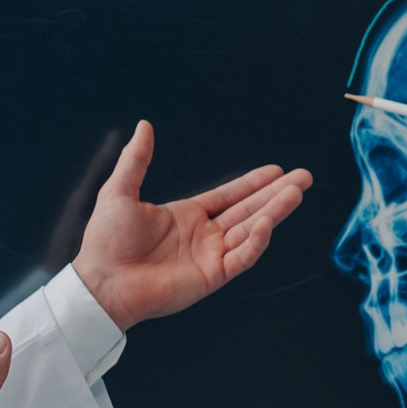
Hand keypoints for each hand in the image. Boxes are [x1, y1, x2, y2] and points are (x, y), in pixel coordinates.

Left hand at [71, 121, 312, 328]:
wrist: (103, 281)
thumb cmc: (106, 241)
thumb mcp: (120, 191)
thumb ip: (137, 160)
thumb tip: (144, 126)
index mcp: (187, 216)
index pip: (229, 196)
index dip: (253, 183)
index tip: (277, 171)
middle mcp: (204, 235)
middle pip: (249, 210)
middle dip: (277, 194)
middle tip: (303, 178)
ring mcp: (211, 256)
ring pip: (252, 230)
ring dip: (275, 211)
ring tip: (296, 193)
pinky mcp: (212, 276)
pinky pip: (242, 256)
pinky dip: (257, 240)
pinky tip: (267, 222)